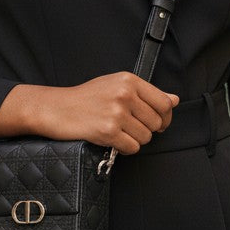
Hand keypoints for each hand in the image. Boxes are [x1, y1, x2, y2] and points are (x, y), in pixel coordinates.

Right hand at [0, 72, 178, 152]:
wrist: (56, 108)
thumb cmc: (85, 98)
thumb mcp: (115, 86)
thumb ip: (146, 93)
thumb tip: (174, 100)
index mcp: (129, 80)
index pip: (164, 102)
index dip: (165, 117)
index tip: (158, 122)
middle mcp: (124, 94)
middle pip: (156, 122)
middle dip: (146, 130)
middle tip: (130, 128)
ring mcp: (116, 113)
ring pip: (145, 137)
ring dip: (134, 140)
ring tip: (118, 132)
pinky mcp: (107, 131)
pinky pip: (132, 148)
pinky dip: (124, 149)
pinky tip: (112, 140)